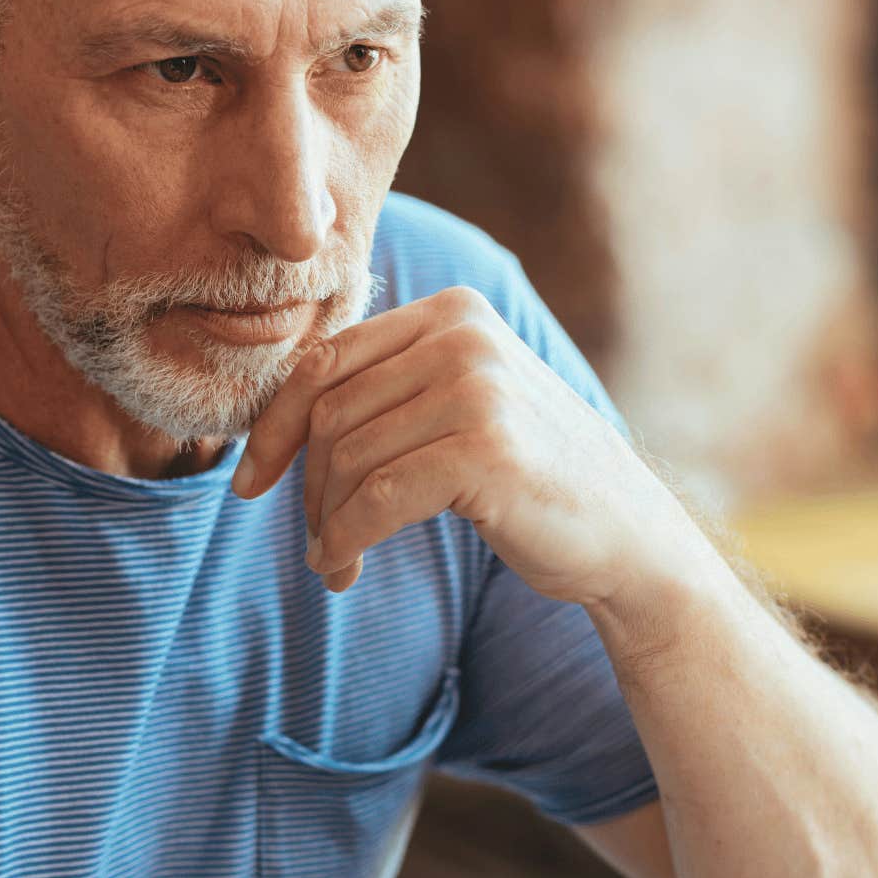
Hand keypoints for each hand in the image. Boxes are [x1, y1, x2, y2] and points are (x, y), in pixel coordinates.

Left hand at [233, 287, 684, 603]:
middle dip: (307, 486)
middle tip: (314, 541)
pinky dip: (346, 540)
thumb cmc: (530, 479)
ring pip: (348, 458)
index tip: (250, 483)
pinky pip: (377, 500)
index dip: (275, 425)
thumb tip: (272, 425)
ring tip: (333, 562)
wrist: (627, 534)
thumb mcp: (461, 408)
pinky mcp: (485, 451)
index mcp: (453, 311)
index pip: (327, 359)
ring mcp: (478, 389)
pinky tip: (344, 566)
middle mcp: (464, 335)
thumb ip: (390, 392)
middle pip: (331, 411)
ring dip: (326, 523)